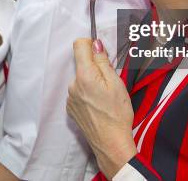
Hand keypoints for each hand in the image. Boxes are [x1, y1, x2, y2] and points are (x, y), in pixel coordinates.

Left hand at [67, 38, 136, 178]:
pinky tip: (98, 105)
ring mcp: (70, 97)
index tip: (101, 52)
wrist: (110, 143)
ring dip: (91, 81)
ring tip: (105, 97)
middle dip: (95, 66)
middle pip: (81, 63)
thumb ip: (103, 61)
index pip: (79, 45)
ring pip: (81, 78)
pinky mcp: (70, 107)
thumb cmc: (117, 114)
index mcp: (84, 75)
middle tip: (109, 81)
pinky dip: (87, 93)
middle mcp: (73, 84)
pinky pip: (78, 91)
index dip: (91, 44)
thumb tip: (96, 44)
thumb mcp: (116, 83)